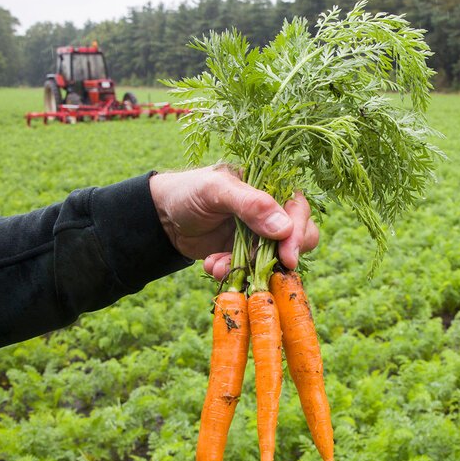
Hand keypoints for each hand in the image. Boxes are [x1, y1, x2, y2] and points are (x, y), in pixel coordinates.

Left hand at [149, 165, 318, 280]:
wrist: (160, 217)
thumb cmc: (189, 191)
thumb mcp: (216, 190)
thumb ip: (250, 204)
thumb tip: (285, 229)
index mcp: (270, 187)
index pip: (299, 210)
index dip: (298, 234)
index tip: (288, 257)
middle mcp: (271, 212)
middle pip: (298, 238)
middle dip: (279, 258)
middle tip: (261, 271)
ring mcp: (259, 236)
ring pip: (274, 260)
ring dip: (250, 269)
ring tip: (219, 265)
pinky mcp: (245, 255)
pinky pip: (252, 271)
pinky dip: (233, 273)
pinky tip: (211, 265)